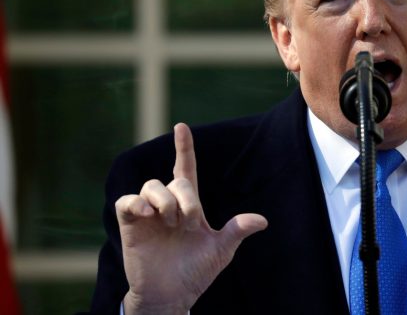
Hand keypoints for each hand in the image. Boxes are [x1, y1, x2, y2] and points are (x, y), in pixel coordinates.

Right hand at [115, 123, 267, 314]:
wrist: (172, 295)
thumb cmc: (196, 271)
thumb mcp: (221, 250)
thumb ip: (237, 231)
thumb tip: (262, 220)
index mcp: (189, 206)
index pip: (185, 169)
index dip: (184, 148)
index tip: (182, 127)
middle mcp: (168, 205)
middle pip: (176, 182)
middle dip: (186, 200)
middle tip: (188, 225)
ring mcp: (148, 214)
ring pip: (152, 185)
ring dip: (165, 201)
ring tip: (171, 223)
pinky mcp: (130, 225)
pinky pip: (127, 201)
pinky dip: (136, 203)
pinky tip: (147, 215)